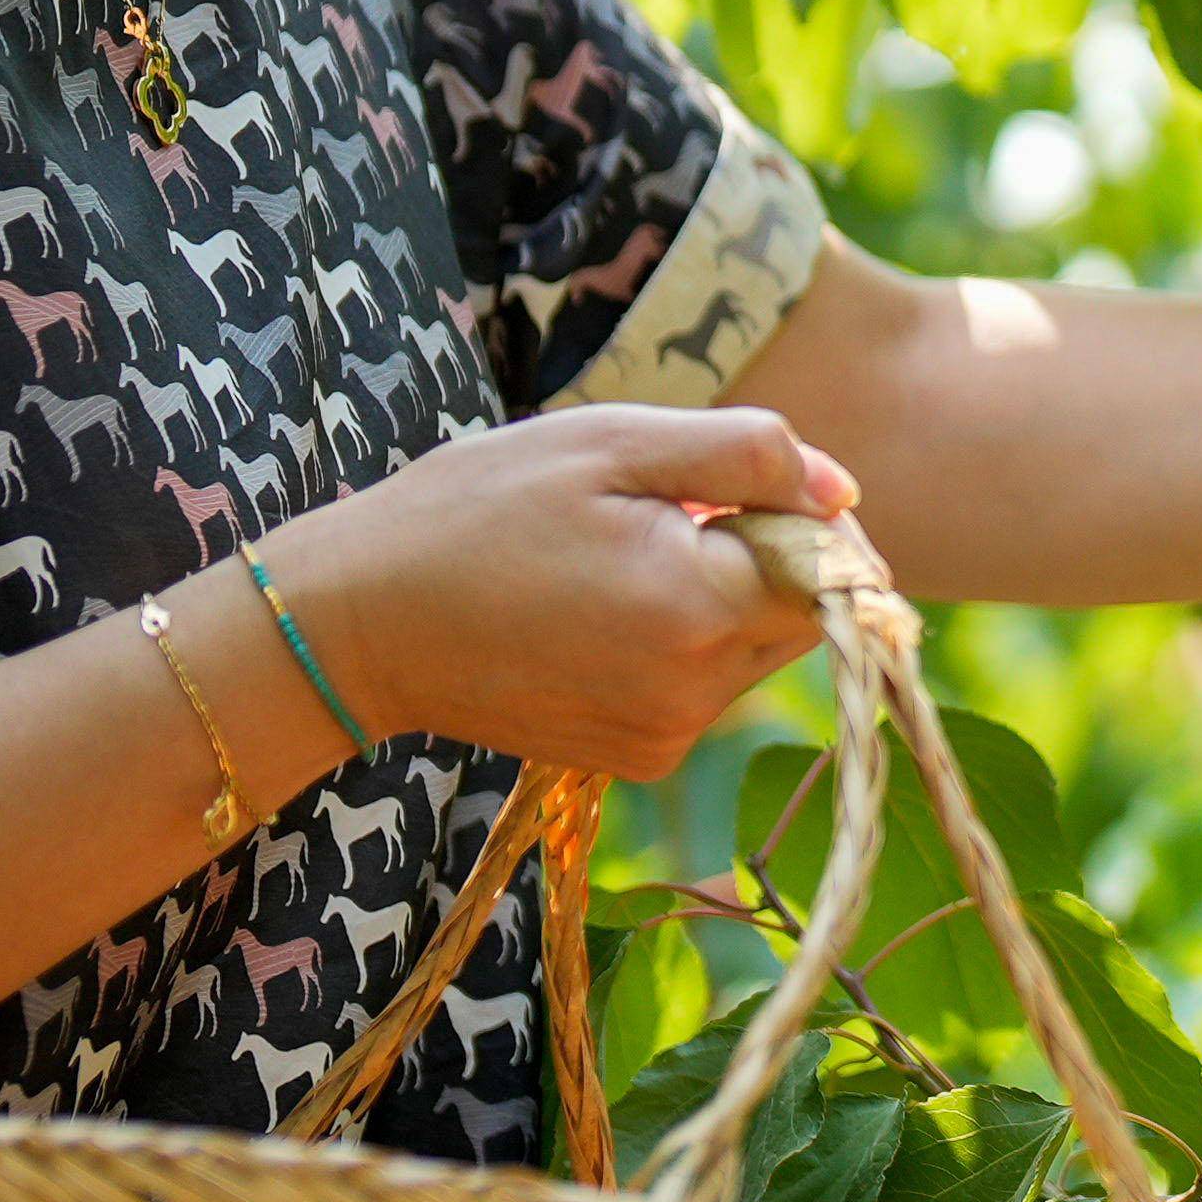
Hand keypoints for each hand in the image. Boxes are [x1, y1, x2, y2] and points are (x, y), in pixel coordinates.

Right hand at [256, 401, 856, 778]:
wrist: (356, 621)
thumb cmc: (475, 510)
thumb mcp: (612, 442)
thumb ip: (745, 457)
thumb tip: (844, 494)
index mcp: (703, 607)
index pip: (835, 567)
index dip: (798, 515)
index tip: (722, 487)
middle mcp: (698, 693)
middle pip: (800, 616)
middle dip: (758, 557)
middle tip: (656, 516)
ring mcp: (665, 737)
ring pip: (751, 652)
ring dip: (714, 600)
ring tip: (611, 561)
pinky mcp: (634, 758)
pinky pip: (700, 690)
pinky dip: (675, 646)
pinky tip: (593, 612)